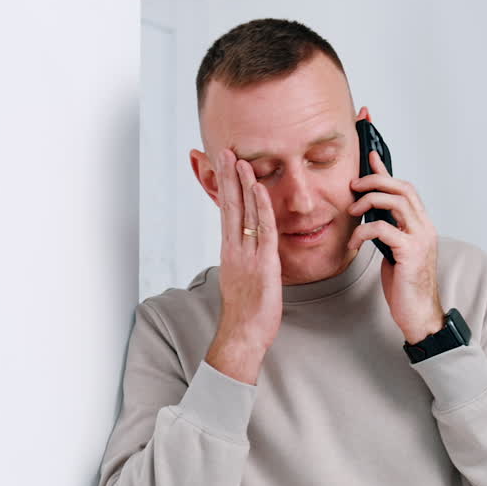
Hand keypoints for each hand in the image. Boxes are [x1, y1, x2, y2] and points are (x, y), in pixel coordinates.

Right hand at [206, 148, 281, 383]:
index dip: (226, 187)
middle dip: (228, 177)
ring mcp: (246, 254)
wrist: (242, 334)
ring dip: (243, 184)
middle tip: (225, 151)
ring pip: (244, 212)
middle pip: (230, 205)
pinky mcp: (263, 263)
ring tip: (240, 160)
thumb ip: (248, 260)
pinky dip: (261, 207)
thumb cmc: (246, 313)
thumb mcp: (244, 279)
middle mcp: (234, 248)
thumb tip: (252, 250)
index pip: (227, 211)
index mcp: (230, 251)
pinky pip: (262, 229)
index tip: (224, 166)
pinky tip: (259, 189)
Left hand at [346, 149, 443, 343]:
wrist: (419, 315)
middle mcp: (424, 227)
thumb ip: (387, 230)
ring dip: (368, 201)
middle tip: (352, 186)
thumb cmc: (405, 285)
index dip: (385, 170)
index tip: (369, 154)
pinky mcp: (410, 253)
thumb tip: (370, 213)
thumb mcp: (393, 251)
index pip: (404, 187)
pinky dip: (363, 232)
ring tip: (352, 212)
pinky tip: (353, 243)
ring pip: (395, 202)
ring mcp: (420, 239)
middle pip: (401, 188)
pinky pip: (383, 229)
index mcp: (421, 225)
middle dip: (374, 180)